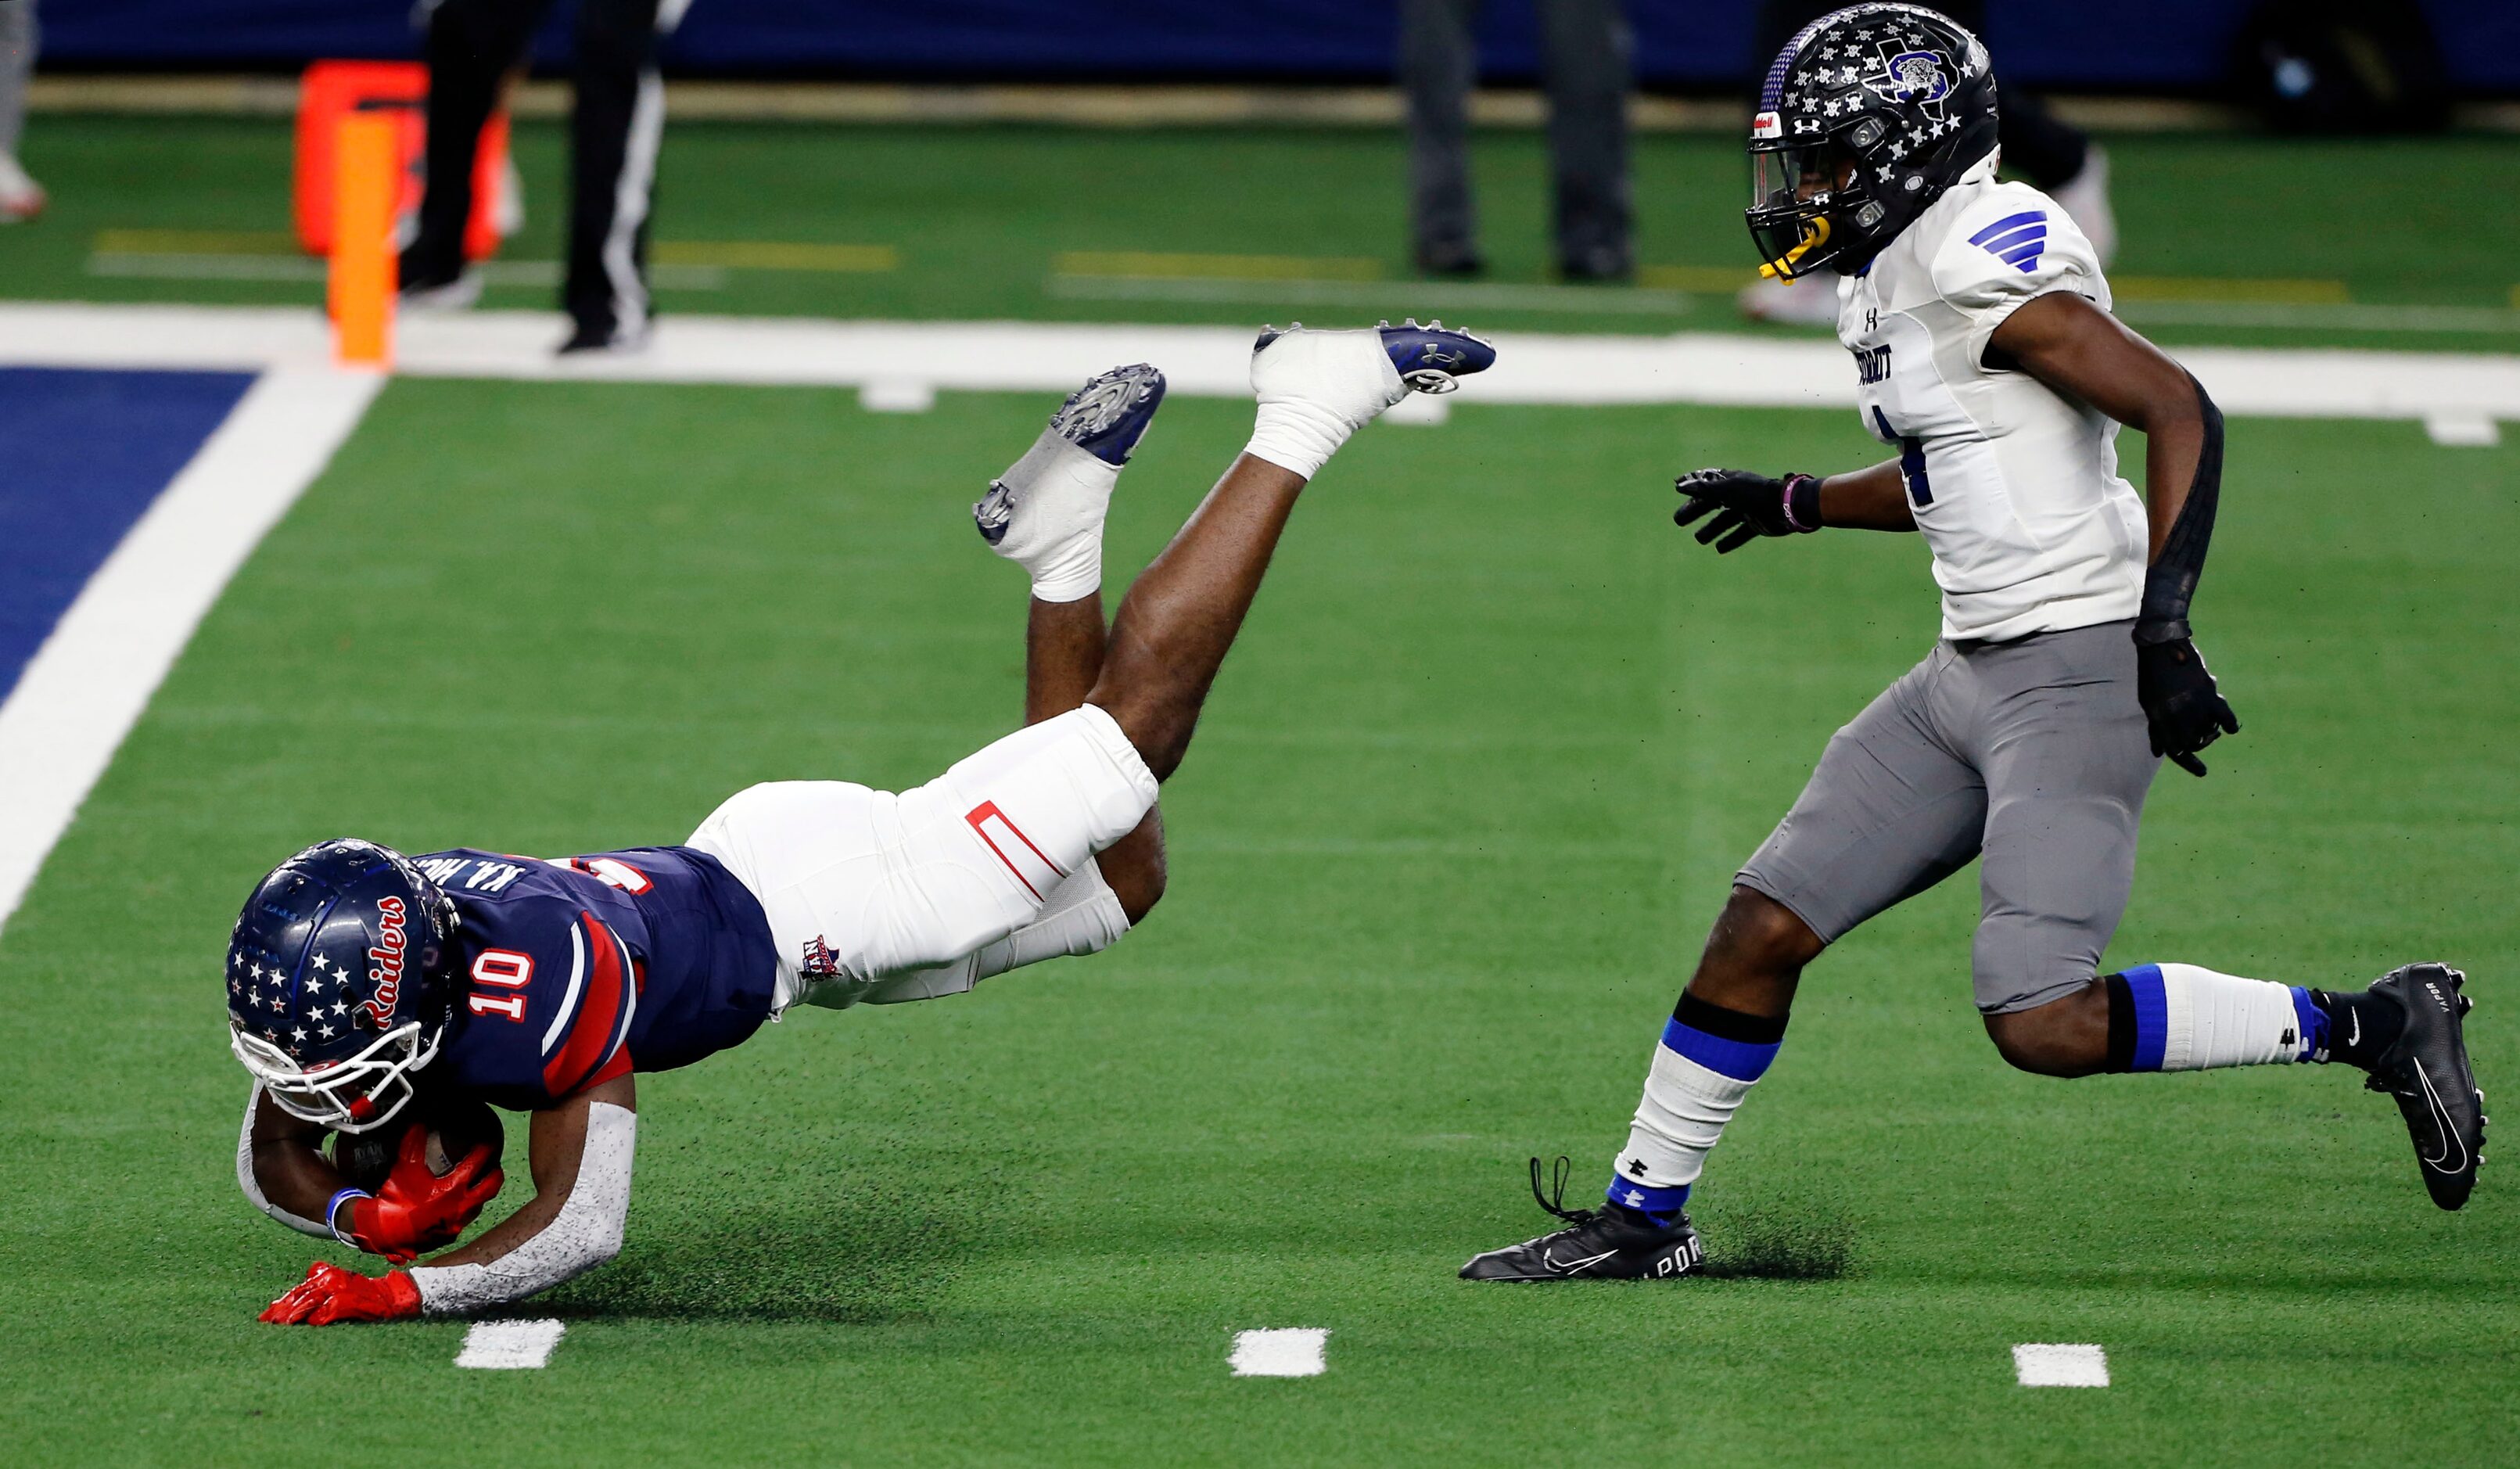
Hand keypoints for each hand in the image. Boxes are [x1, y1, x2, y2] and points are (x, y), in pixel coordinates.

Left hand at [260, 1261, 422, 1325]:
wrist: (393, 1296)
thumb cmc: (366, 1293)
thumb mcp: (342, 1283)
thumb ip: (322, 1283)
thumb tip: (306, 1280)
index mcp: (327, 1275)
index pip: (299, 1289)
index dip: (282, 1302)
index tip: (266, 1315)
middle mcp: (331, 1280)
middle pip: (299, 1295)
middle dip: (281, 1310)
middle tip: (266, 1322)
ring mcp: (339, 1291)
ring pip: (309, 1302)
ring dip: (293, 1315)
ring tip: (279, 1325)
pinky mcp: (348, 1303)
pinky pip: (326, 1312)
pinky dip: (316, 1319)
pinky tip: (307, 1325)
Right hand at [344, 1126, 502, 1262]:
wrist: (384, 1233)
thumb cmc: (395, 1201)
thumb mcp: (404, 1169)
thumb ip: (412, 1145)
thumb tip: (418, 1125)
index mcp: (454, 1189)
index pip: (477, 1164)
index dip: (484, 1150)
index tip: (488, 1142)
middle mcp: (461, 1207)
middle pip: (490, 1188)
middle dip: (496, 1175)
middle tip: (495, 1165)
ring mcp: (457, 1223)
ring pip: (480, 1206)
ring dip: (483, 1194)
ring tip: (481, 1184)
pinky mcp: (449, 1235)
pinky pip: (465, 1220)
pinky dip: (468, 1210)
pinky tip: (461, 1205)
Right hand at [1673, 469, 1817, 551]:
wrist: (1786, 507)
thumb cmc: (1754, 495)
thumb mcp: (1726, 491)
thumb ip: (1703, 489)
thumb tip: (1680, 486)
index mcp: (1732, 482)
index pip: (1707, 483)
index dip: (1693, 485)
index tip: (1678, 488)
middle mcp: (1739, 495)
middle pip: (1712, 503)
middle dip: (1695, 511)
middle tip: (1678, 521)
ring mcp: (1749, 510)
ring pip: (1725, 520)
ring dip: (1711, 528)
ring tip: (1700, 539)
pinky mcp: (1758, 524)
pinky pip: (1741, 533)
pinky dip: (1731, 540)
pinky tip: (1719, 548)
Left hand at [2135, 636, 2239, 776]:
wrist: (2163, 645)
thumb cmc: (2153, 675)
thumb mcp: (2148, 703)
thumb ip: (2156, 729)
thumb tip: (2159, 753)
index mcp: (2159, 720)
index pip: (2176, 751)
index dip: (2189, 763)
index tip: (2203, 772)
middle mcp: (2176, 717)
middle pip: (2194, 744)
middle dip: (2200, 744)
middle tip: (2205, 737)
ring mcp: (2193, 706)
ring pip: (2209, 732)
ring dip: (2211, 731)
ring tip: (2209, 723)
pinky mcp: (2209, 694)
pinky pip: (2226, 718)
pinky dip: (2230, 724)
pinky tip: (2230, 727)